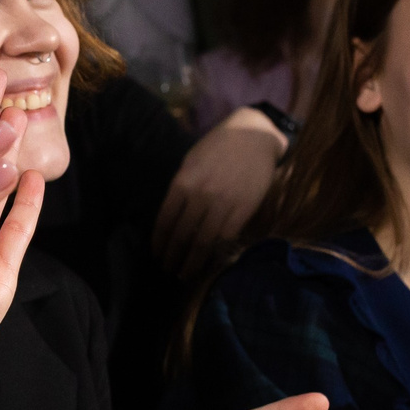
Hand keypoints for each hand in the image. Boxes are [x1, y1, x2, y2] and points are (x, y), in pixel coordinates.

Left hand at [154, 107, 284, 276]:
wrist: (253, 136)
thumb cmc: (218, 147)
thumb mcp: (190, 162)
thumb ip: (180, 189)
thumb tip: (171, 218)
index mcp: (182, 182)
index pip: (165, 221)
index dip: (159, 242)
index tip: (157, 254)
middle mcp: (200, 195)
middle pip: (181, 236)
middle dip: (172, 256)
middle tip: (168, 269)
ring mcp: (223, 204)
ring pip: (202, 242)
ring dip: (191, 262)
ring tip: (185, 273)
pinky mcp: (244, 210)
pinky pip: (225, 238)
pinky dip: (215, 254)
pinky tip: (208, 262)